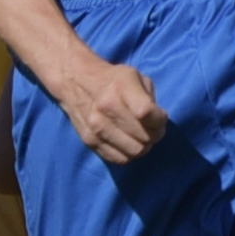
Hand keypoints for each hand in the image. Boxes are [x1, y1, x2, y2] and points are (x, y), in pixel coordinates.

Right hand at [42, 40, 170, 169]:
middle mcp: (107, 107)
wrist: (75, 81)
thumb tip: (157, 123)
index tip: (159, 116)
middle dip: (155, 134)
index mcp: (122, 85)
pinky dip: (128, 153)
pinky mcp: (90, 141)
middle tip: (152, 128)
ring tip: (141, 136)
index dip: (160, 119)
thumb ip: (150, 98)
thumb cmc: (112, 79)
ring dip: (144, 146)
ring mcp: (97, 127)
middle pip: (145, 136)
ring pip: (135, 151)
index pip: (147, 113)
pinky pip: (120, 159)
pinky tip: (127, 142)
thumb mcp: (136, 77)